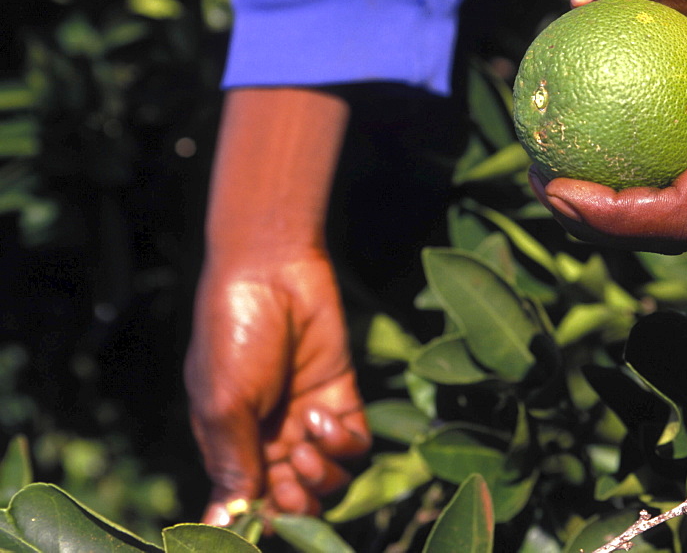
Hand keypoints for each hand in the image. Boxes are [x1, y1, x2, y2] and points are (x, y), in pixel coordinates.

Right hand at [185, 247, 369, 525]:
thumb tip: (227, 522)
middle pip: (293, 502)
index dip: (258, 520)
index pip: (248, 504)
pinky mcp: (342, 397)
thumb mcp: (223, 405)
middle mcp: (270, 439)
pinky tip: (322, 418)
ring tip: (304, 448)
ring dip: (319, 478)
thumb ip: (232, 464)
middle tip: (289, 488)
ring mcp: (307, 419)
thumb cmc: (232, 335)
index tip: (261, 519)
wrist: (271, 273)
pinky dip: (343, 444)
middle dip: (294, 507)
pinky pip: (355, 445)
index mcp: (231, 446)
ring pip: (328, 481)